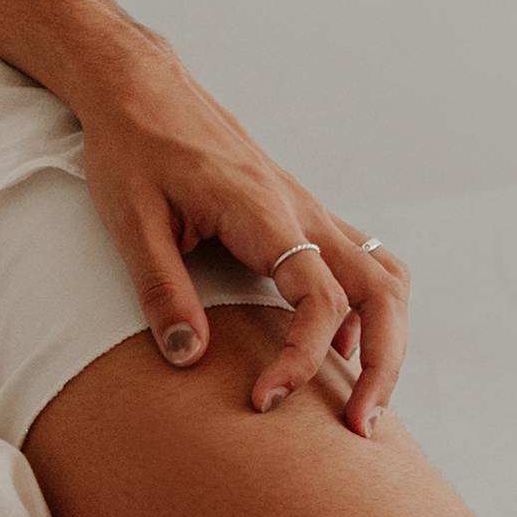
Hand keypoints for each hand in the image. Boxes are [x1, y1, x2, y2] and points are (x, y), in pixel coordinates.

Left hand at [74, 53, 412, 434]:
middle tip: (360, 428)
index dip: (302, 360)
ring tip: (362, 399)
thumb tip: (190, 359)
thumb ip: (161, 290)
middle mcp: (302, 210)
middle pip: (383, 290)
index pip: (319, 299)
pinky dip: (368, 313)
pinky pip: (362, 264)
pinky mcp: (301, 214)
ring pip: (384, 275)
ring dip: (387, 338)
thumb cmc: (132, 149)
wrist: (142, 88)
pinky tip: (338, 353)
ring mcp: (308, 210)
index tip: (265, 401)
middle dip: (384, 364)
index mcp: (264, 213)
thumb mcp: (129, 222)